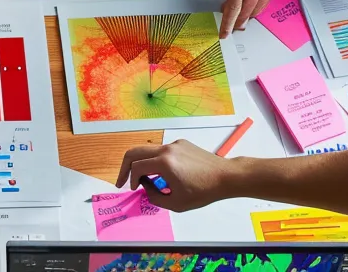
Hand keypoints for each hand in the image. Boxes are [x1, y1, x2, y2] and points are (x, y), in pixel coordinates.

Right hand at [115, 140, 242, 212]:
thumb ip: (154, 197)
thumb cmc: (204, 191)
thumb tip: (145, 187)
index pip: (136, 168)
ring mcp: (174, 144)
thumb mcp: (176, 203)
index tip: (133, 188)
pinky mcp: (181, 143)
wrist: (225, 177)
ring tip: (145, 180)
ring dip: (141, 164)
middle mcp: (167, 149)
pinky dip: (155, 161)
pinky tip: (163, 175)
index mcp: (165, 163)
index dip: (130, 180)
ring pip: (147, 150)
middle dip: (125, 167)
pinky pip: (161, 151)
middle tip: (122, 180)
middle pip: (134, 152)